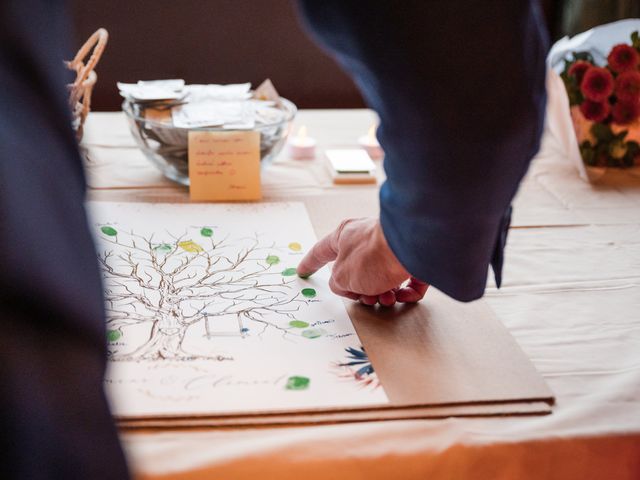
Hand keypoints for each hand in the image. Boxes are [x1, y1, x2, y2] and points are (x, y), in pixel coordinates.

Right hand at [296, 218, 428, 305]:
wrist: (411, 249)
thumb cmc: (372, 257)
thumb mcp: (341, 277)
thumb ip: (338, 284)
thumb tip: (350, 286)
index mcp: (344, 237)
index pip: (321, 252)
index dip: (310, 263)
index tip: (302, 271)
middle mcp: (367, 240)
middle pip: (357, 271)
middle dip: (361, 291)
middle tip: (366, 297)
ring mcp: (391, 248)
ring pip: (383, 279)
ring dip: (384, 295)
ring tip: (387, 297)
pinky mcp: (414, 257)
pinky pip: (407, 280)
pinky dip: (406, 292)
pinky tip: (404, 294)